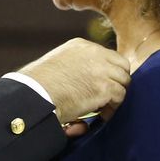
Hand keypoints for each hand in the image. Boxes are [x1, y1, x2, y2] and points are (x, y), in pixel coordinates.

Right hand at [16, 39, 130, 125]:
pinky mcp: (105, 88)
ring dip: (115, 95)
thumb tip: (83, 82)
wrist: (35, 94)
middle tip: (108, 96)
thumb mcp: (57, 63)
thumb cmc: (38, 84)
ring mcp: (101, 70)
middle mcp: (94, 54)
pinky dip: (113, 108)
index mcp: (81, 46)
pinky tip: (102, 114)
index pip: (108, 56)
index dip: (108, 71)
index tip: (102, 84)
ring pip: (123, 82)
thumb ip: (75, 66)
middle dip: (117, 81)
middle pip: (122, 66)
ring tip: (103, 108)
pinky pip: (120, 97)